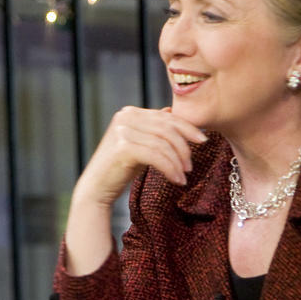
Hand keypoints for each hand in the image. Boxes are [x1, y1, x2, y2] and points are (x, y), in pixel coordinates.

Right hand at [65, 107, 205, 273]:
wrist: (96, 188)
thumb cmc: (120, 168)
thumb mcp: (140, 143)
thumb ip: (153, 128)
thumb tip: (172, 111)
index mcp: (129, 112)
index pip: (166, 117)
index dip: (188, 128)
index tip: (203, 140)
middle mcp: (124, 117)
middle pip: (167, 128)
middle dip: (184, 147)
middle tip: (191, 166)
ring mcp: (122, 130)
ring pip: (163, 143)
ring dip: (178, 162)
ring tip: (184, 176)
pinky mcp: (123, 147)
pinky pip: (156, 156)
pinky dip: (170, 169)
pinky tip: (177, 181)